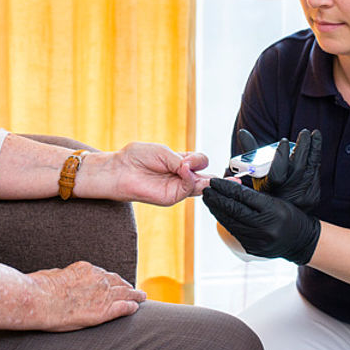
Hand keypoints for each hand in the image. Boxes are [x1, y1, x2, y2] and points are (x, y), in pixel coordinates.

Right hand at [27, 261, 146, 330]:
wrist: (40, 300)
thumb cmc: (40, 288)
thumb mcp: (52, 275)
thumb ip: (62, 276)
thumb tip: (60, 277)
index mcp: (85, 269)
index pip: (103, 274)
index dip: (110, 279)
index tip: (114, 282)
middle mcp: (98, 279)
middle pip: (117, 281)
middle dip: (125, 285)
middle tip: (133, 289)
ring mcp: (103, 293)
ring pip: (125, 292)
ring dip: (135, 294)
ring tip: (142, 297)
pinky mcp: (104, 310)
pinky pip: (124, 307)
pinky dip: (131, 306)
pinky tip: (136, 308)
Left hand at [91, 142, 210, 205]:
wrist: (120, 169)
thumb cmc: (137, 157)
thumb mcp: (164, 152)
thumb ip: (181, 161)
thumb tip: (193, 169)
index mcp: (181, 163)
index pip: (201, 163)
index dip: (202, 161)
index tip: (195, 159)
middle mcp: (181, 176)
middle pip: (207, 178)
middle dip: (220, 180)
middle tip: (229, 178)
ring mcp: (177, 187)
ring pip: (201, 186)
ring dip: (205, 179)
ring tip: (192, 169)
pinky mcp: (171, 197)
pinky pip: (188, 189)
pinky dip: (189, 179)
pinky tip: (183, 169)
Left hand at [202, 179, 319, 263]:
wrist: (301, 241)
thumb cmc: (290, 216)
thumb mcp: (277, 201)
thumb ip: (254, 196)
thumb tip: (230, 187)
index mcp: (273, 211)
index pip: (243, 197)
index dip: (226, 188)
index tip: (216, 182)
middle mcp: (265, 227)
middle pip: (233, 210)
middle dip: (216, 199)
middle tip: (207, 189)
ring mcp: (258, 240)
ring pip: (230, 222)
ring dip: (217, 210)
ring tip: (209, 200)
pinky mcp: (252, 249)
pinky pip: (234, 232)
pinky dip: (225, 221)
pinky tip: (219, 213)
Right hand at [239, 128, 321, 210]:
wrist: (279, 210)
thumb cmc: (264, 184)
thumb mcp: (254, 170)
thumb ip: (250, 150)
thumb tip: (242, 132)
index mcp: (268, 190)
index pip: (277, 174)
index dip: (280, 157)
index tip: (283, 140)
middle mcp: (285, 197)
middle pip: (298, 169)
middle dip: (303, 148)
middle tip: (304, 132)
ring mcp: (301, 199)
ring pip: (310, 170)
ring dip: (314, 150)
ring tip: (314, 134)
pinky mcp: (312, 197)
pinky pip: (315, 175)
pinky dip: (315, 160)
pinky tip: (315, 148)